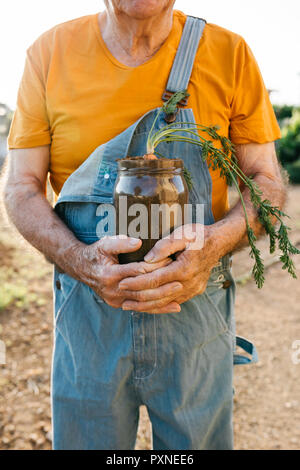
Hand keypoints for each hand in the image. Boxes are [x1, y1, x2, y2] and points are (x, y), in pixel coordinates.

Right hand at [63, 235, 177, 310]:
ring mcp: (114, 300)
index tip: (170, 261)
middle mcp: (112, 290)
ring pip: (142, 303)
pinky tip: (173, 306)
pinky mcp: (118, 304)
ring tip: (179, 294)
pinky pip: (140, 308)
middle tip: (180, 281)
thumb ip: (121, 243)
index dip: (154, 266)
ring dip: (162, 300)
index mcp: (109, 274)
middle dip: (161, 287)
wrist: (81, 268)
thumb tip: (138, 242)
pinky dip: (157, 308)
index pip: (137, 271)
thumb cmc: (96, 253)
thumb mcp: (105, 243)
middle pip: (142, 290)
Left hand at [119, 225, 220, 313]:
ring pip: (165, 303)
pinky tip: (146, 306)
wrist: (219, 242)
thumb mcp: (182, 233)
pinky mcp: (194, 291)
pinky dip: (158, 306)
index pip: (155, 279)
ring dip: (146, 306)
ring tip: (129, 306)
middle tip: (121, 298)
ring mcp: (193, 289)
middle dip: (137, 298)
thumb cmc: (198, 235)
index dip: (136, 282)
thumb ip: (164, 245)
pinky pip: (174, 302)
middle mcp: (189, 282)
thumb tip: (147, 259)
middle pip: (158, 295)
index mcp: (184, 268)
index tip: (122, 282)